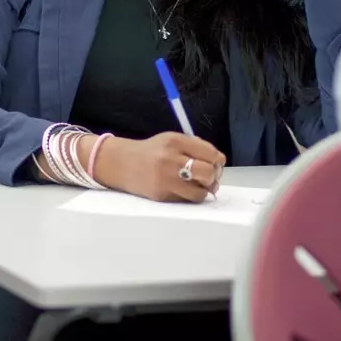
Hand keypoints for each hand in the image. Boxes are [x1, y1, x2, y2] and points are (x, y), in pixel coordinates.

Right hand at [93, 132, 226, 202]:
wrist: (121, 163)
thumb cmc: (153, 151)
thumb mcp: (172, 139)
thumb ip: (195, 147)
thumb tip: (218, 163)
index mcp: (176, 141)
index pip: (210, 153)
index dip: (218, 161)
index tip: (215, 164)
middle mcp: (170, 160)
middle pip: (207, 173)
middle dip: (214, 176)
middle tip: (210, 177)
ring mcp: (165, 179)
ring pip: (200, 192)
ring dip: (204, 190)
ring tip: (199, 186)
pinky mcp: (161, 195)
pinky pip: (187, 200)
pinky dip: (191, 196)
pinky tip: (185, 190)